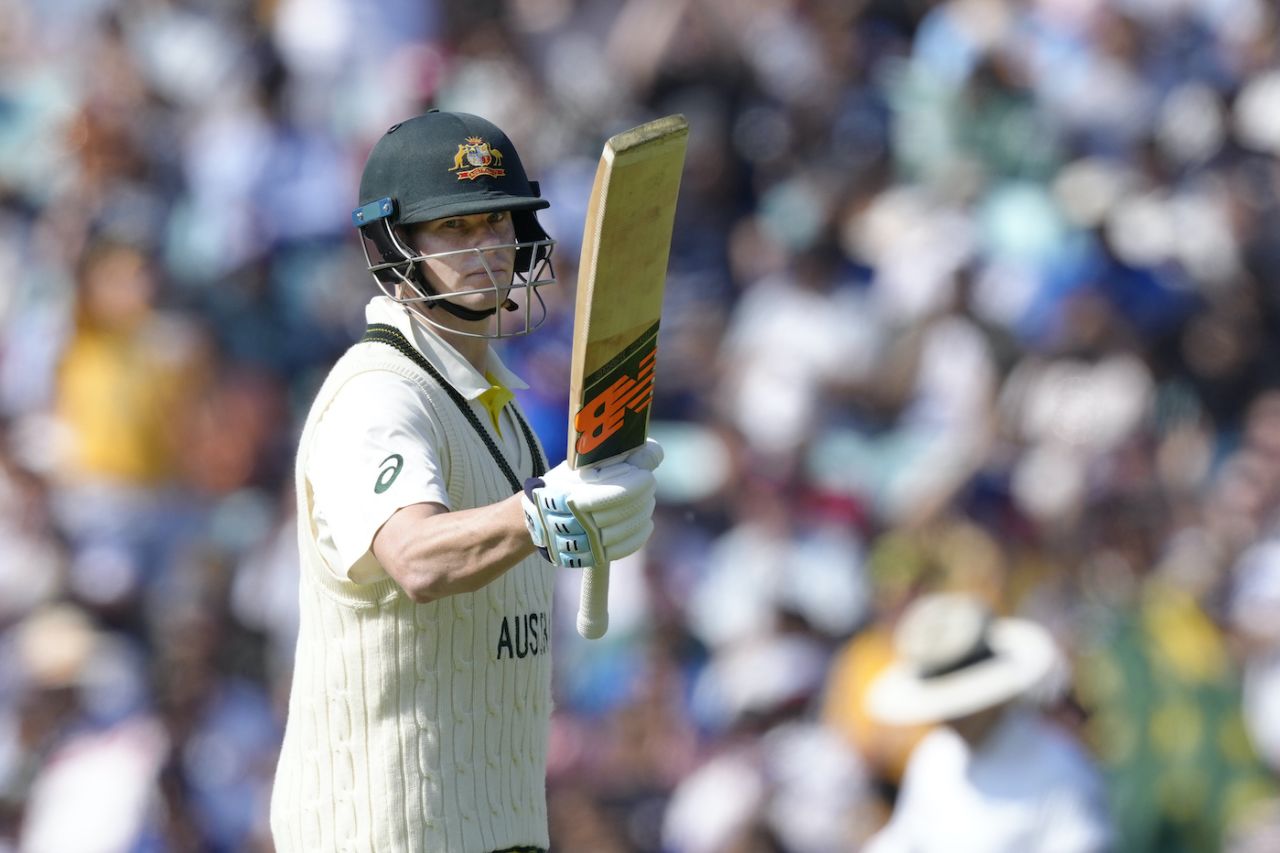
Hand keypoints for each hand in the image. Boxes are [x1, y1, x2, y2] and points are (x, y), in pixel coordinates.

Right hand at [522, 457, 656, 567]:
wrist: (539, 514)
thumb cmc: (566, 482)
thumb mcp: (585, 463)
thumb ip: (619, 456)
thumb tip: (655, 452)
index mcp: (569, 493)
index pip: (616, 494)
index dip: (637, 484)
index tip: (645, 474)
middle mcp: (573, 521)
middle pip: (623, 511)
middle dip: (642, 494)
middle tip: (647, 482)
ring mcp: (580, 542)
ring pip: (625, 530)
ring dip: (642, 512)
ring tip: (646, 499)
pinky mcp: (588, 557)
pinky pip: (622, 549)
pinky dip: (639, 535)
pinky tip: (646, 522)